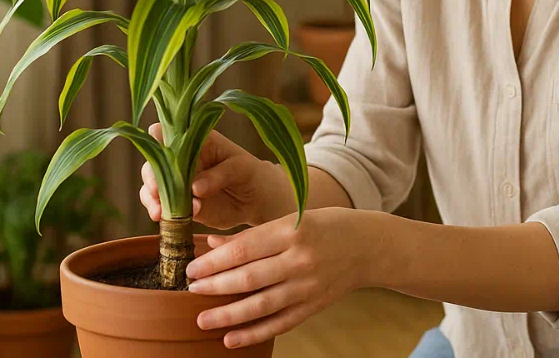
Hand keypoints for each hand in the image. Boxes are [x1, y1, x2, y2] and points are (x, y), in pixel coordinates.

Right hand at [139, 124, 279, 228]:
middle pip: (153, 162)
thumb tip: (195, 189)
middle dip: (152, 177)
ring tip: (160, 212)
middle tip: (157, 192)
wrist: (254, 200)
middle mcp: (180, 159)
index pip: (167, 132)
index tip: (161, 158)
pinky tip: (164, 218)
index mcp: (195, 140)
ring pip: (151, 186)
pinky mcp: (178, 202)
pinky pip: (160, 205)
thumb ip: (219, 175)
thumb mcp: (241, 168)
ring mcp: (177, 181)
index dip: (158, 142)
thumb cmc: (249, 173)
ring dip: (152, 198)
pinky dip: (159, 211)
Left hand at [184, 207, 384, 347]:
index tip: (192, 268)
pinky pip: (279, 323)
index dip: (214, 261)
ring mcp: (308, 286)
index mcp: (293, 231)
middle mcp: (300, 260)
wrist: (368, 247)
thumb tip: (212, 244)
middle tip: (190, 290)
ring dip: (228, 315)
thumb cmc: (326, 226)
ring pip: (261, 305)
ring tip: (202, 320)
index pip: (244, 249)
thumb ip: (252, 234)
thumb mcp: (291, 219)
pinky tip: (231, 339)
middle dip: (214, 286)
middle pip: (249, 278)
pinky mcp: (313, 306)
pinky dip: (254, 334)